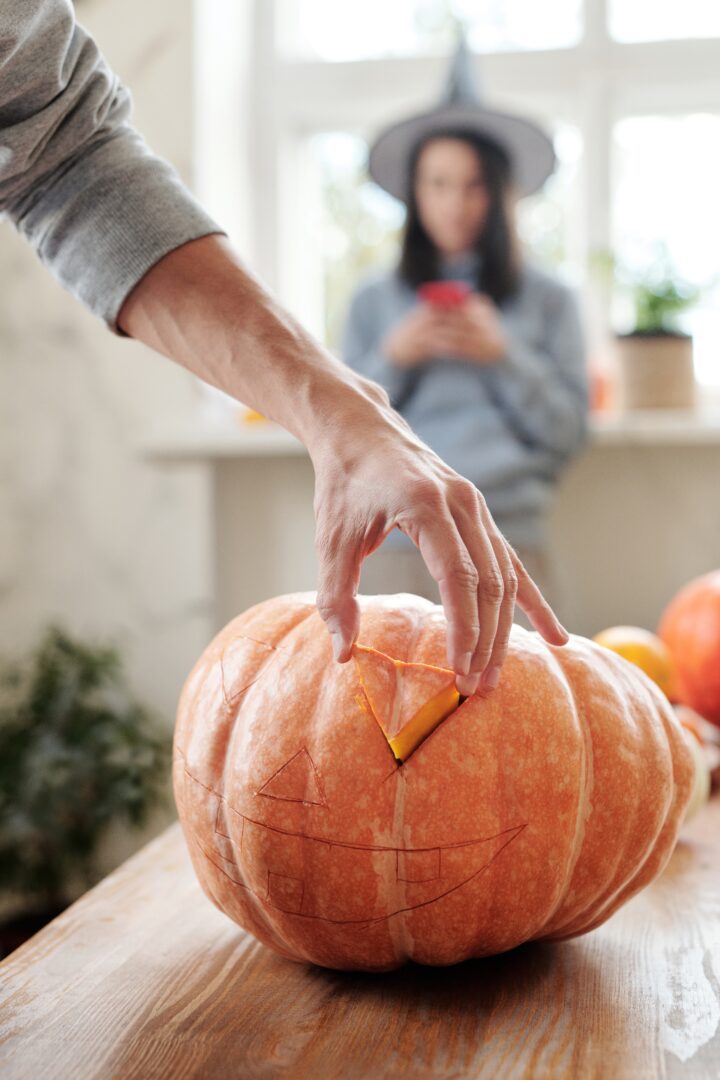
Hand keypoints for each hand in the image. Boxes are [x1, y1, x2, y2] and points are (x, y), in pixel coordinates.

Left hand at [118, 236, 566, 698]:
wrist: (361, 430)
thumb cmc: (343, 485)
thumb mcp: (330, 540)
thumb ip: (336, 596)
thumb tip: (343, 653)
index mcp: (426, 505)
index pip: (458, 577)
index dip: (463, 627)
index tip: (459, 670)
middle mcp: (462, 503)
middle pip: (488, 583)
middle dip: (484, 639)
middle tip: (473, 688)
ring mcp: (477, 508)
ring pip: (504, 577)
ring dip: (503, 630)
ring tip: (492, 677)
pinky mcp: (480, 515)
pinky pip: (513, 564)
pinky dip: (533, 602)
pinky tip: (556, 637)